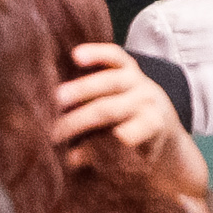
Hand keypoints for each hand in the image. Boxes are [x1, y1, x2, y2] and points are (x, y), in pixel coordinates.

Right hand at [56, 42, 205, 196]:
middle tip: (54, 130)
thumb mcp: (126, 154)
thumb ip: (100, 154)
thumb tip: (72, 159)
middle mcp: (147, 100)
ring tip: (58, 98)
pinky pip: (114, 55)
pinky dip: (97, 54)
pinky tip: (76, 55)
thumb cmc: (135, 139)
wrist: (158, 112)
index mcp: (151, 125)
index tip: (78, 155)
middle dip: (81, 120)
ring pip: (111, 81)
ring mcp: (139, 80)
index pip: (131, 134)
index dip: (101, 142)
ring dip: (82, 89)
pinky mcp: (130, 64)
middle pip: (110, 110)